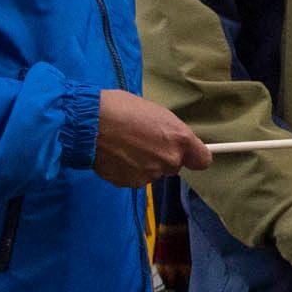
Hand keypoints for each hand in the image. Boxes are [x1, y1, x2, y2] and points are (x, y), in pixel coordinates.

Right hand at [88, 87, 210, 189]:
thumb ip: (169, 132)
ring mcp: (150, 174)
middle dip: (161, 157)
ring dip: (143, 164)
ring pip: (153, 172)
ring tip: (124, 146)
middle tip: (142, 141)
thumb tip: (172, 140)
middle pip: (174, 165)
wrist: (88, 123)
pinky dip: (127, 170)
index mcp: (179, 138)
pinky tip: (116, 155)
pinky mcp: (131, 183)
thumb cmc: (120, 108)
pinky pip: (135, 178)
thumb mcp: (154, 112)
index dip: (193, 157)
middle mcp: (169, 159)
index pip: (202, 160)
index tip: (186, 154)